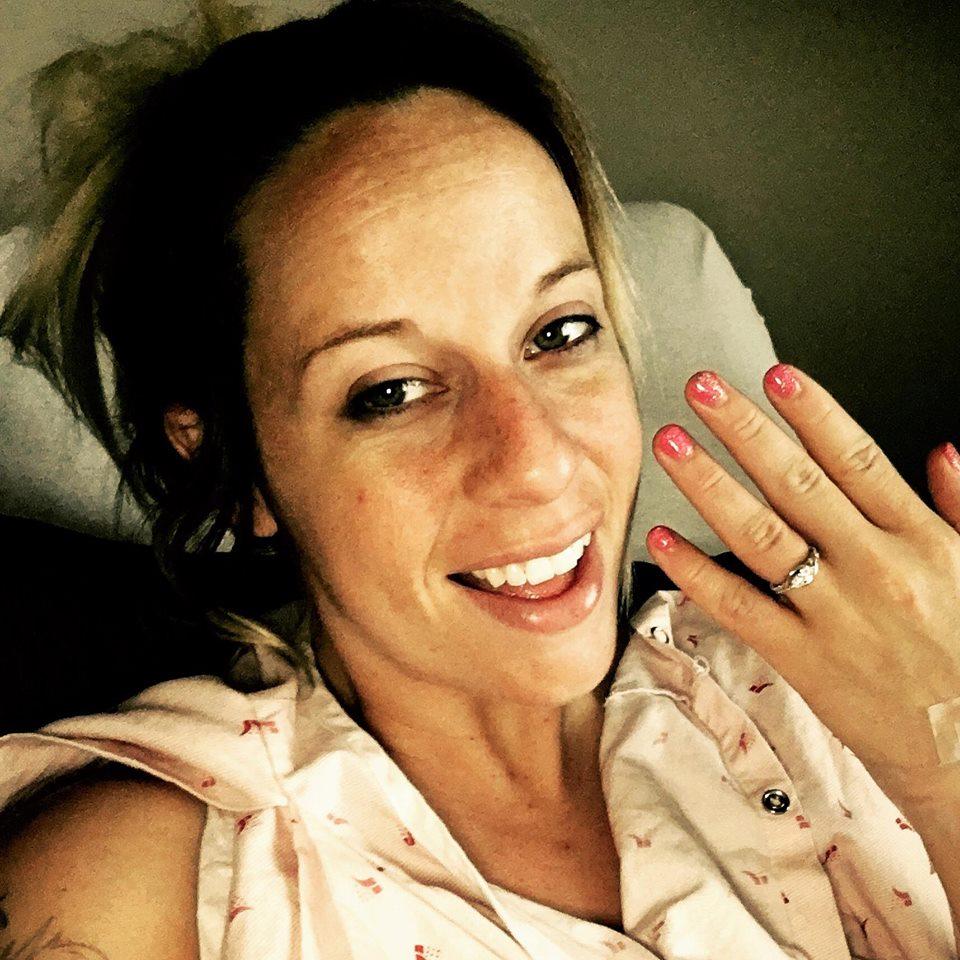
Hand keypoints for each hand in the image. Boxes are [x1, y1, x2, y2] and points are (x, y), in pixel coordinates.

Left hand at [645, 364, 959, 796]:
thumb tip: (943, 451)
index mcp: (920, 541)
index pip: (858, 458)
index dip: (813, 412)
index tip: (776, 375)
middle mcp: (875, 569)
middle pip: (797, 483)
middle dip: (744, 430)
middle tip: (702, 390)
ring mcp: (835, 616)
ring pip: (761, 535)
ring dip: (709, 484)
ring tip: (672, 443)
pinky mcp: (804, 660)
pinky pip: (740, 607)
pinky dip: (697, 571)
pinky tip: (663, 538)